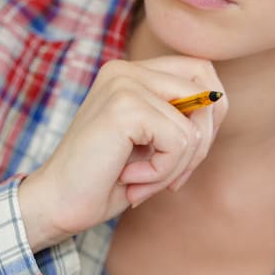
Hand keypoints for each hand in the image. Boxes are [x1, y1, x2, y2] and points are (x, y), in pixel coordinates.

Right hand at [18, 56, 226, 250]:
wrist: (57, 205)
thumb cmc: (103, 180)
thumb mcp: (150, 142)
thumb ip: (179, 117)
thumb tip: (218, 102)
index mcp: (130, 73)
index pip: (200, 72)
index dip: (209, 116)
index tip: (184, 155)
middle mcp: (125, 70)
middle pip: (207, 91)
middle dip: (201, 144)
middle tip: (172, 177)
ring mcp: (123, 84)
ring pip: (193, 126)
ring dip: (176, 167)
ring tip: (140, 182)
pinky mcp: (123, 106)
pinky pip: (179, 141)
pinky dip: (163, 172)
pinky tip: (131, 180)